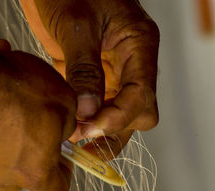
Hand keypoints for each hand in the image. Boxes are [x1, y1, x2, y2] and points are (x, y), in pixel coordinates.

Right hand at [0, 39, 75, 190]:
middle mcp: (1, 177)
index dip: (63, 177)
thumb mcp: (65, 102)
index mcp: (33, 173)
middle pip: (24, 178)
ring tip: (11, 113)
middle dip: (34, 158)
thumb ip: (69, 126)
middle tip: (37, 130)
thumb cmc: (18, 90)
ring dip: (9, 145)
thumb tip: (61, 132)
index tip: (62, 156)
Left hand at [21, 0, 158, 158]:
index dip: (118, 117)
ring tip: (74, 140)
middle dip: (113, 129)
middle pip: (139, 112)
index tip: (88, 127)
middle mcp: (135, 63)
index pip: (142, 94)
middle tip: (79, 136)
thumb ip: (84, 68)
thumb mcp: (77, 26)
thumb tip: (87, 112)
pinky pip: (103, 107)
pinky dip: (90, 121)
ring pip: (123, 115)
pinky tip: (72, 126)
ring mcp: (118, 72)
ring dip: (102, 131)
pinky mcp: (99, 77)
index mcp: (140, 45)